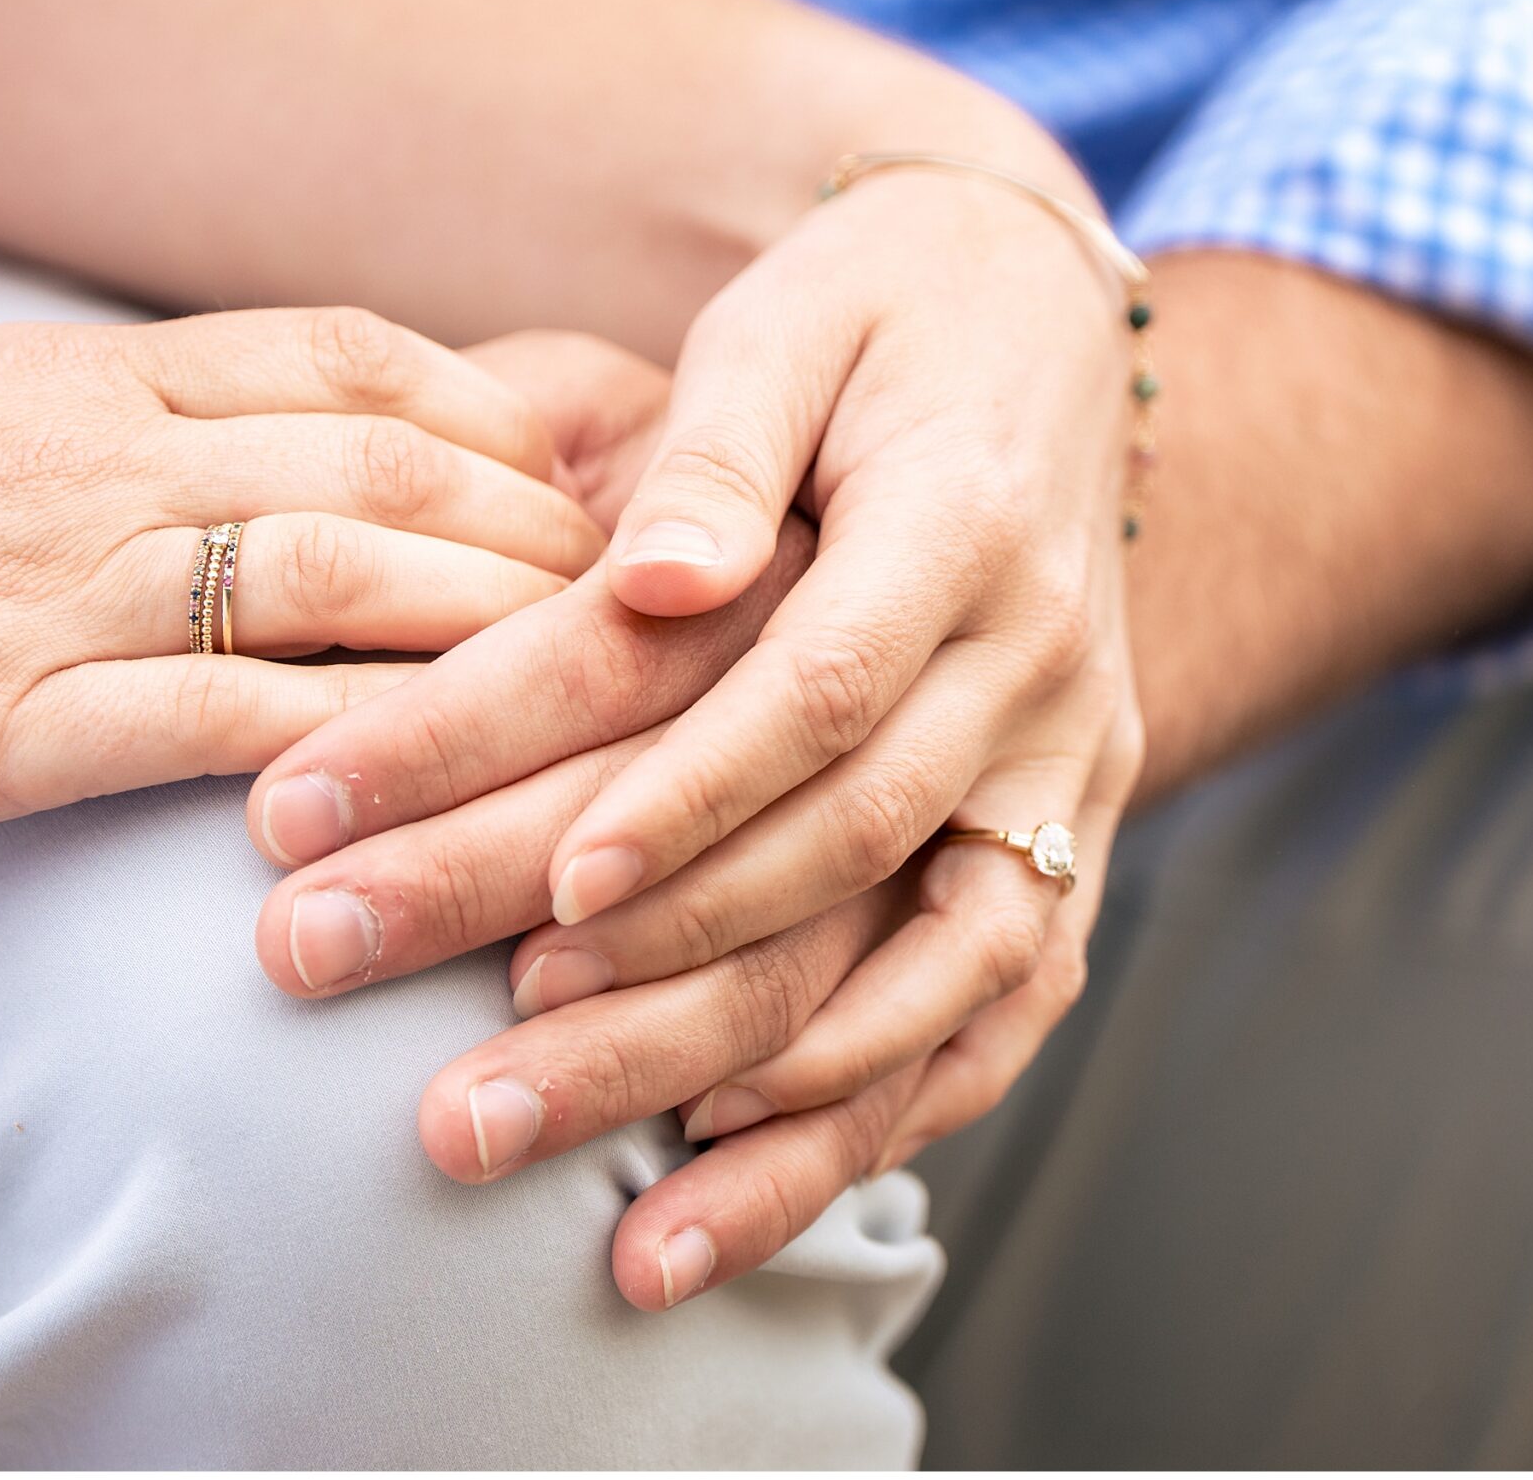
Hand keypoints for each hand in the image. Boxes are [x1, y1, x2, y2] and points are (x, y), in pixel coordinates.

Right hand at [0, 308, 599, 834]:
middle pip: (384, 455)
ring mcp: (55, 586)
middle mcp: (99, 457)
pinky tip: (442, 780)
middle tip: (649, 584)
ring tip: (601, 677)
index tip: (581, 467)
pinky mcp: (0, 724)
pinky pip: (217, 719)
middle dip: (539, 517)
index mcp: (88, 376)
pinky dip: (346, 744)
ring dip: (490, 618)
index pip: (349, 354)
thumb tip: (250, 439)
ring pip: (338, 571)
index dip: (494, 406)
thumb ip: (112, 417)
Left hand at [531, 160, 1144, 1132]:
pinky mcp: (1063, 834)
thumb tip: (647, 573)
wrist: (1043, 325)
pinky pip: (996, 1006)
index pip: (821, 688)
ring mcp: (1070, 767)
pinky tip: (732, 1190)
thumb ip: (722, 445)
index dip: (690, 797)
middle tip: (461, 1084)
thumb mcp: (793, 320)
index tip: (550, 891)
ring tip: (603, 1219)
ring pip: (935, 973)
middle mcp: (1042, 667)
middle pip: (842, 855)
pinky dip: (877, 1109)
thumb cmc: (877, 313)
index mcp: (966, 523)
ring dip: (768, 1108)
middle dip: (651, 982)